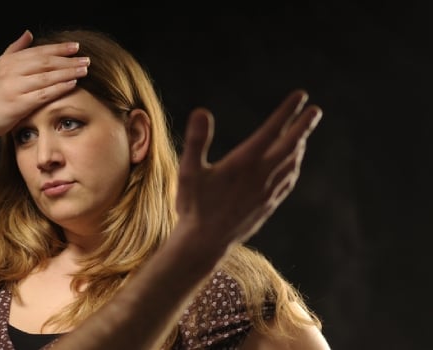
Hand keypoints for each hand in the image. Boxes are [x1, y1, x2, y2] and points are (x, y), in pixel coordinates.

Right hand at [0, 30, 89, 139]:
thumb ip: (15, 50)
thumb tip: (28, 34)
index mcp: (8, 61)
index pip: (39, 51)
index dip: (59, 48)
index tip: (75, 47)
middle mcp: (11, 71)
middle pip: (45, 62)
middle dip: (68, 60)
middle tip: (86, 60)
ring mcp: (14, 87)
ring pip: (47, 77)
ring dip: (68, 72)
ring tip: (84, 70)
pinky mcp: (18, 104)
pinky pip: (43, 94)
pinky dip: (59, 88)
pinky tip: (72, 84)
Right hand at [175, 89, 321, 249]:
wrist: (204, 242)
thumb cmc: (193, 205)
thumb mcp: (188, 171)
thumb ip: (196, 140)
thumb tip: (202, 111)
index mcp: (244, 163)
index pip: (271, 131)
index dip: (287, 112)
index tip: (300, 96)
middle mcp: (261, 176)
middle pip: (290, 145)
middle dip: (303, 126)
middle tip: (315, 111)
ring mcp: (267, 192)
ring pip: (292, 164)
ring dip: (300, 146)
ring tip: (303, 135)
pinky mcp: (267, 205)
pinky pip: (288, 181)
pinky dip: (294, 167)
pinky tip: (293, 165)